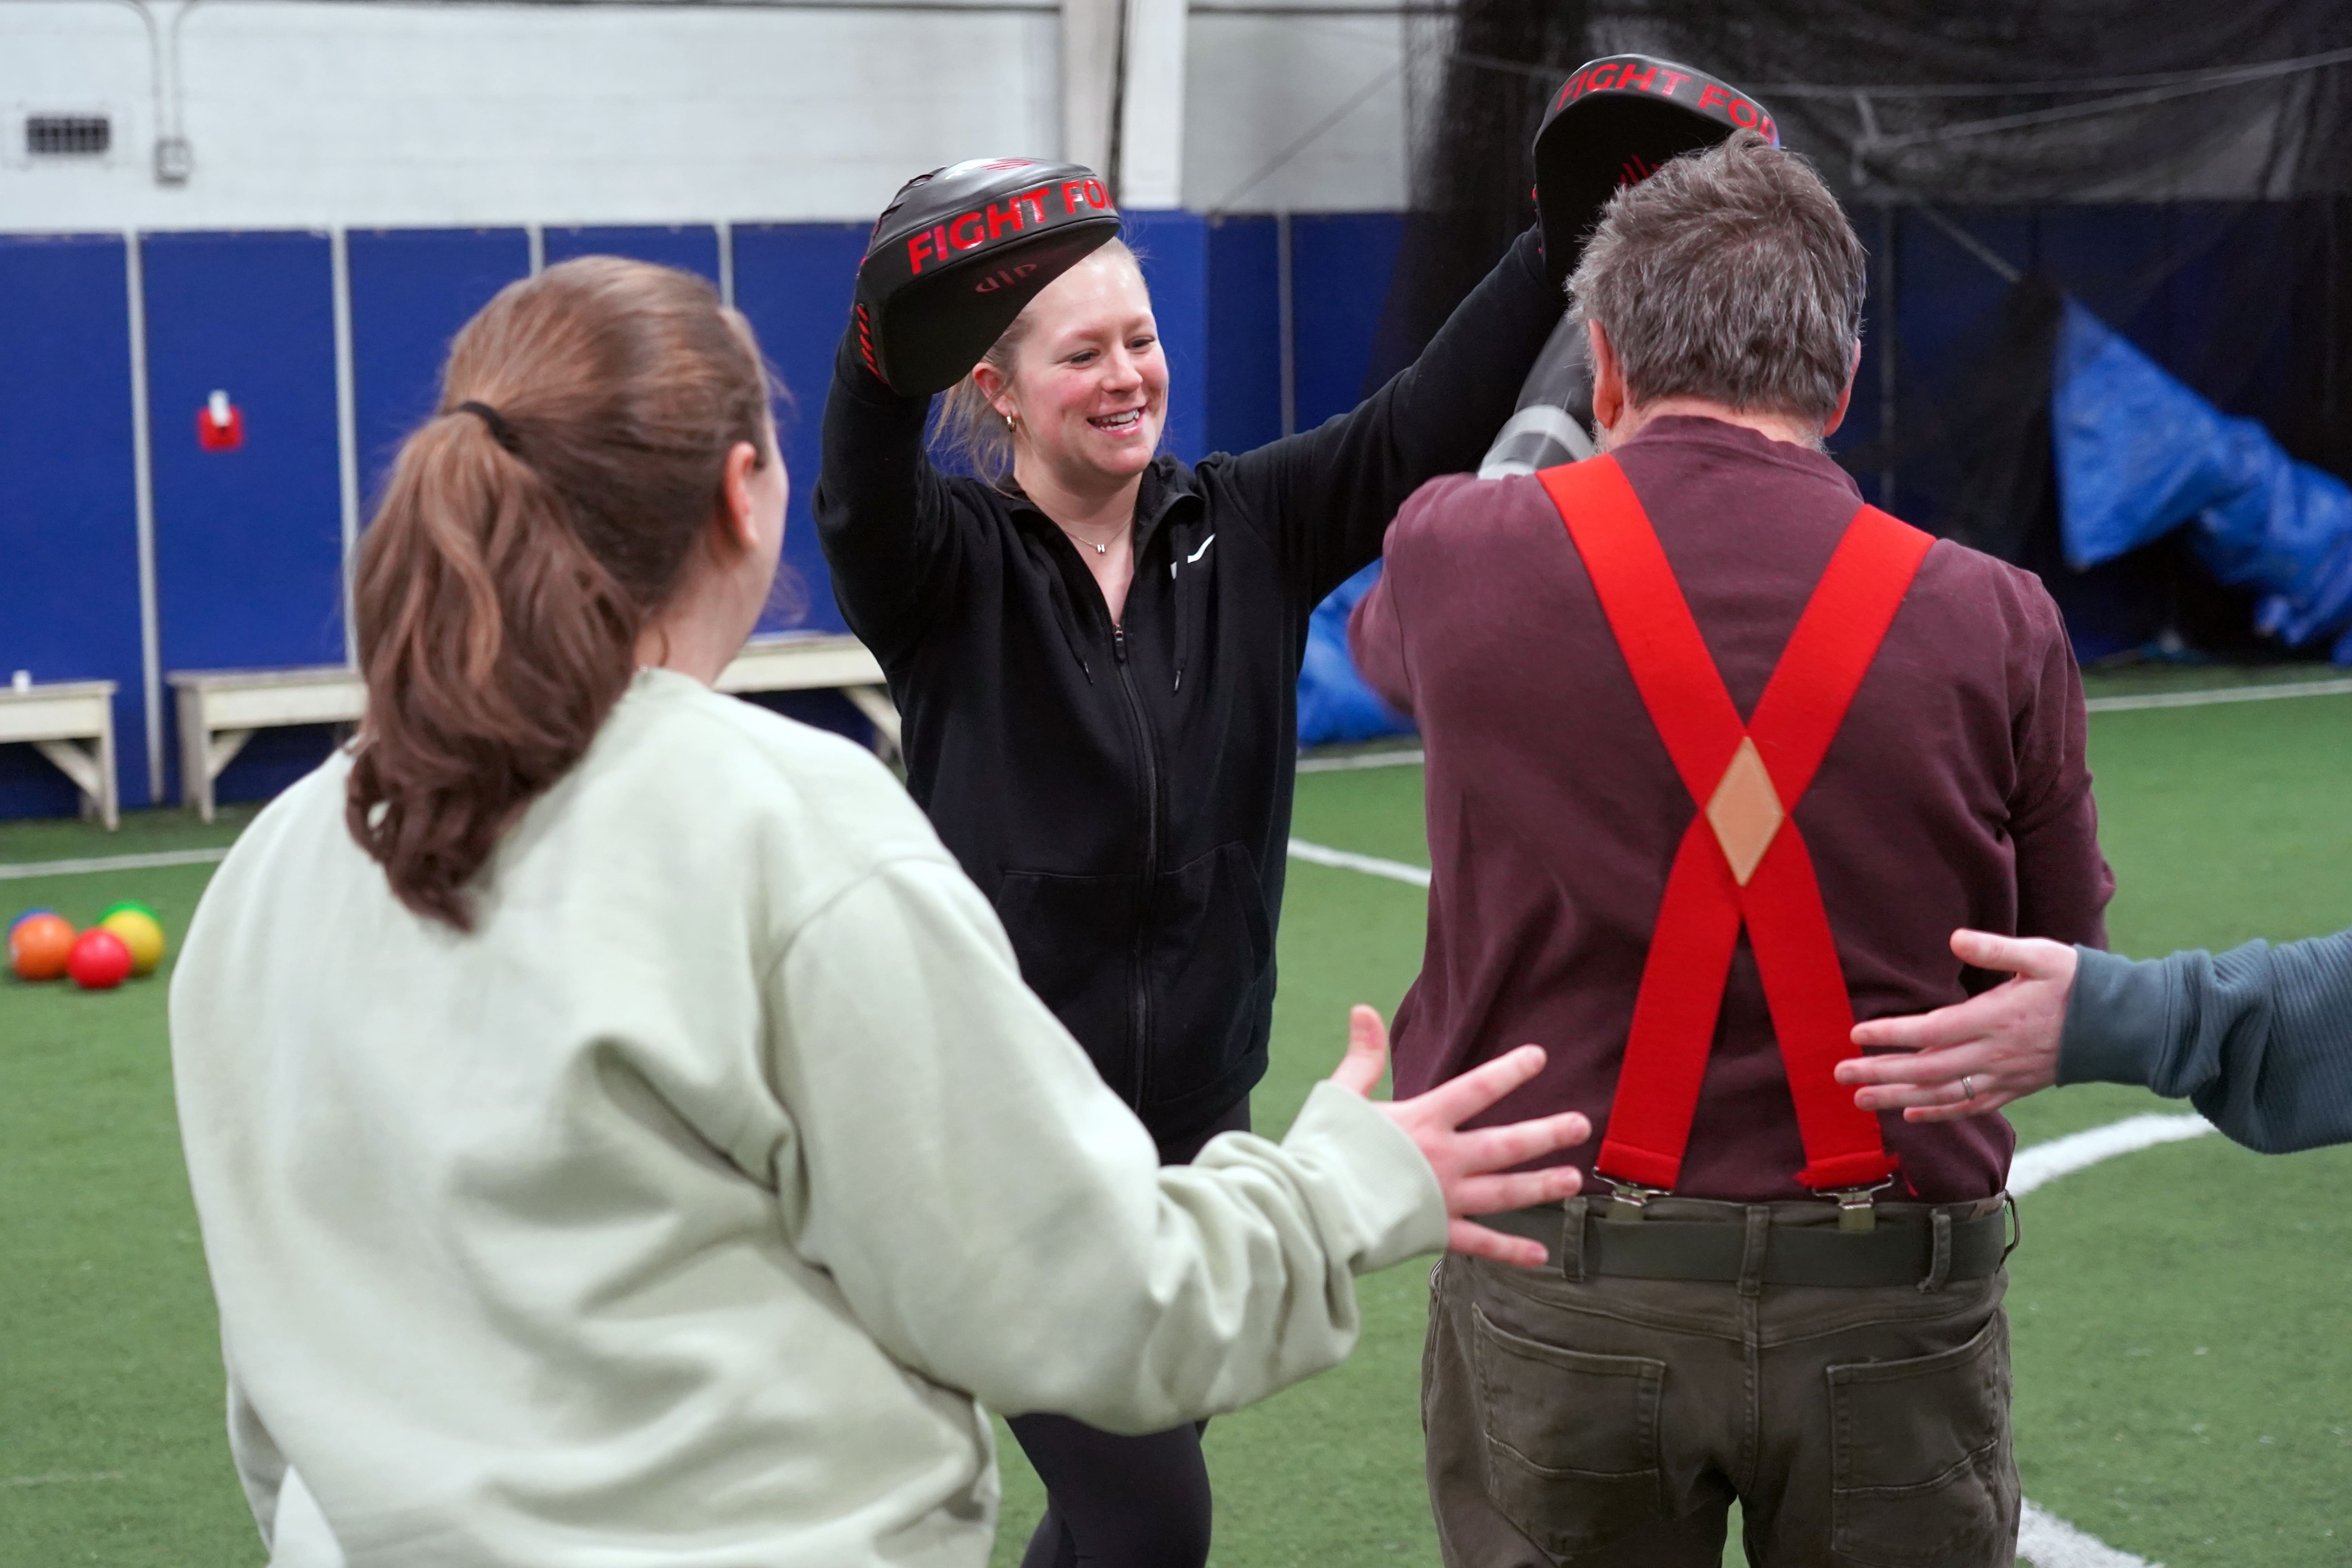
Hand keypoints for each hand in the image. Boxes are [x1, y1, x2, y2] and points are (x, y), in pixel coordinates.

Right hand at [1329, 1005, 1589, 1267]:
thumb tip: (1363, 1009)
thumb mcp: (1340, 1094)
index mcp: (1422, 1121)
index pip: (1476, 1089)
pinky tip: (1541, 1255)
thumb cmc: (1320, 1149)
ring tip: (1573, 1181)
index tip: (1539, 1057)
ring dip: (1541, 1186)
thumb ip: (1362, 1056)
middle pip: (1506, 1144)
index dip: (1510, 1071)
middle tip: (1581, 1125)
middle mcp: (1442, 1159)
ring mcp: (1443, 1199)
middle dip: (1546, 1133)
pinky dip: (1511, 1250)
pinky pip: (1481, 1244)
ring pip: (1505, 1193)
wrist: (1308, 1207)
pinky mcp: (1435, 1234)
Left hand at [1836, 930, 2076, 1120]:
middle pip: (1928, 1068)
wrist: (2123, 1025)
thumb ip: (1997, 949)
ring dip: (1899, 1098)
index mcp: (1996, 1018)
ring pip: (1944, 1093)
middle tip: (1841, 1074)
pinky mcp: (2016, 1088)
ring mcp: (2005, 1076)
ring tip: (1860, 1100)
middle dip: (1882, 1072)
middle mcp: (1995, 1053)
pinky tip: (1912, 1115)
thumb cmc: (2079, 982)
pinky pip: (1972, 1106)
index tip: (1857, 1034)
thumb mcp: (2041, 955)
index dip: (1894, 1034)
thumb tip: (1955, 937)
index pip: (1933, 1030)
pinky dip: (1940, 1113)